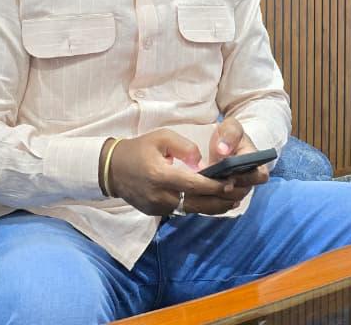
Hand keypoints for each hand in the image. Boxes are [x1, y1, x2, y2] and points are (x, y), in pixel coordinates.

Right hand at [103, 129, 242, 215]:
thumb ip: (184, 146)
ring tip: (231, 201)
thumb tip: (201, 161)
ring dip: (212, 207)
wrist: (112, 169)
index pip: (194, 185)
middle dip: (220, 201)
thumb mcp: (161, 138)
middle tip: (239, 195)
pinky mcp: (156, 213)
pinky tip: (211, 202)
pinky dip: (198, 207)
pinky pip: (182, 211)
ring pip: (191, 210)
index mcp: (161, 176)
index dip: (215, 186)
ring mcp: (157, 207)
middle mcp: (160, 196)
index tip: (232, 183)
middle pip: (197, 203)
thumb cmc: (139, 149)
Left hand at [206, 117, 269, 196]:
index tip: (230, 174)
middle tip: (212, 184)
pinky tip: (199, 193)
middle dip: (228, 190)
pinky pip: (219, 204)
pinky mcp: (223, 195)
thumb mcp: (231, 127)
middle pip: (243, 192)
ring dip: (217, 196)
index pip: (260, 177)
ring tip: (203, 188)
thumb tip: (223, 149)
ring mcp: (236, 189)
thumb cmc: (229, 134)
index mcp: (256, 164)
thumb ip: (230, 135)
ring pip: (230, 201)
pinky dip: (209, 201)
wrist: (221, 142)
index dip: (247, 178)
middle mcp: (248, 180)